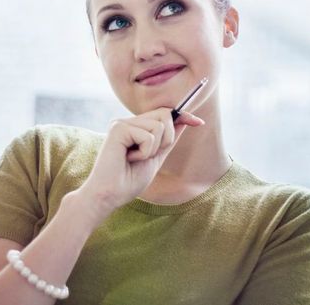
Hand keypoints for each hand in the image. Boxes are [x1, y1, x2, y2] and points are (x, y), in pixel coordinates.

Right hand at [76, 107, 204, 221]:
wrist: (110, 195)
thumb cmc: (128, 181)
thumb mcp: (155, 158)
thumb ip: (167, 140)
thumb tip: (183, 121)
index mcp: (134, 128)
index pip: (163, 113)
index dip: (183, 115)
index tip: (199, 122)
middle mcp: (127, 122)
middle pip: (165, 114)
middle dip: (167, 137)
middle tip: (149, 155)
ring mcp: (122, 123)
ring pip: (159, 125)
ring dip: (154, 148)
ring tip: (136, 159)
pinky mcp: (118, 128)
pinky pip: (148, 136)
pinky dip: (145, 152)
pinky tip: (129, 159)